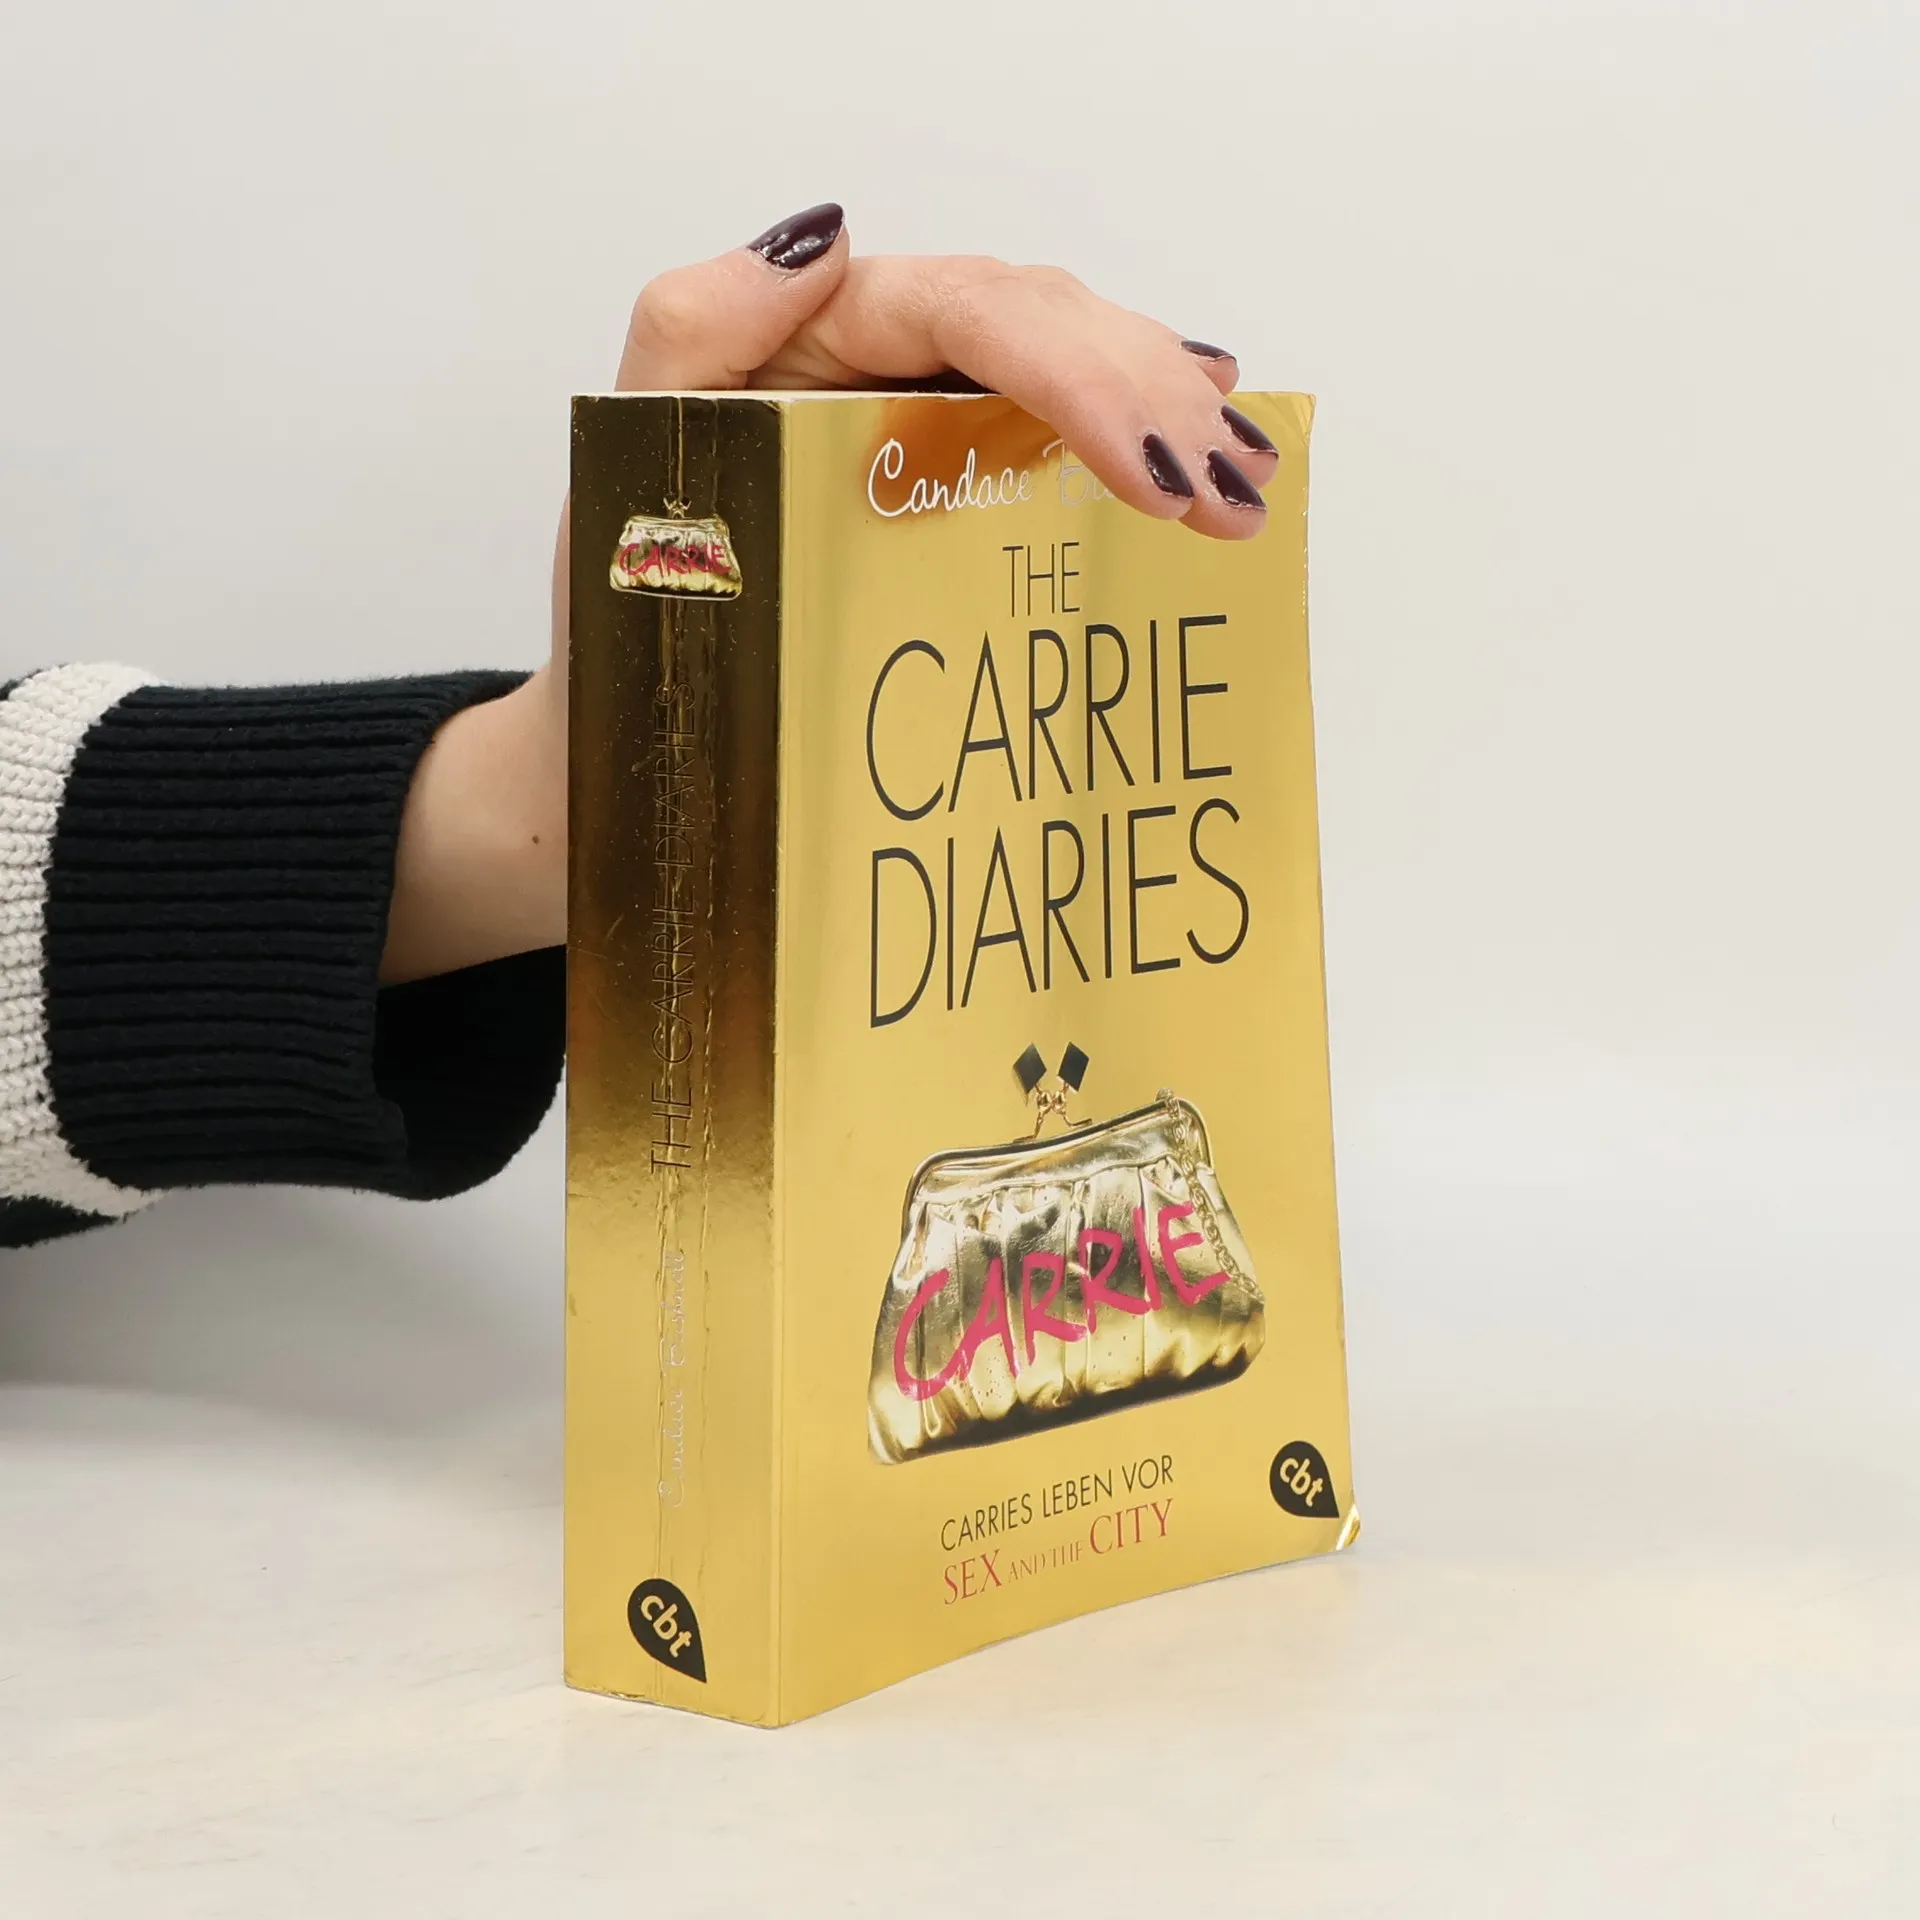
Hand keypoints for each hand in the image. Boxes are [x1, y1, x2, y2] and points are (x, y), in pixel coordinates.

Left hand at [381, 204, 1276, 982]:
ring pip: (1066, 371)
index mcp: (812, 347)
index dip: (1076, 371)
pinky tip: (1199, 449)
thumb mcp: (631, 471)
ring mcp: (919, 432)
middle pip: (1041, 329)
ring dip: (1167, 414)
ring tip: (1241, 482)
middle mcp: (877, 370)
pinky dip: (1135, 439)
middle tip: (1226, 498)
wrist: (629, 754)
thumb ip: (695, 332)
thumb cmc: (626, 623)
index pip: (969, 312)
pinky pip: (1052, 442)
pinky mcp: (948, 498)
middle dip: (1147, 397)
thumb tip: (823, 238)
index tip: (1150, 471)